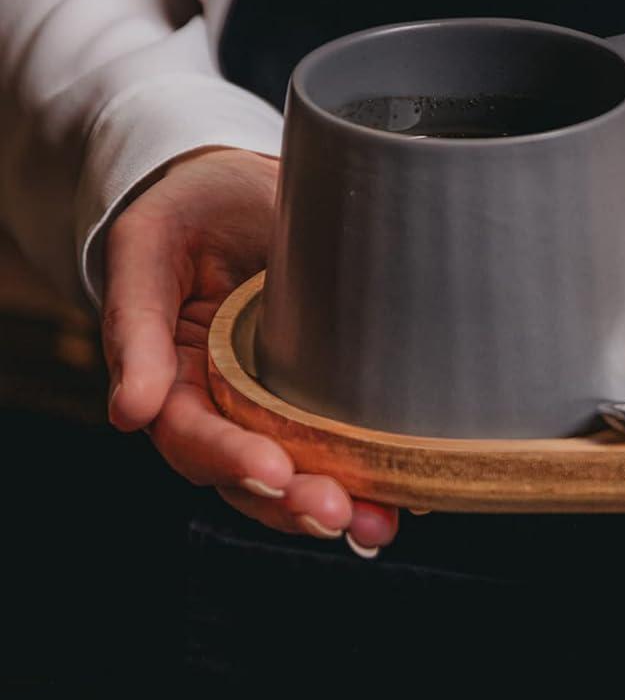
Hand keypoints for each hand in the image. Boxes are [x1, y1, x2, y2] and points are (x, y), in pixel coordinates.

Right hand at [102, 147, 402, 556]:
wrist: (248, 182)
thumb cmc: (189, 208)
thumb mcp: (148, 244)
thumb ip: (134, 323)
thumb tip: (131, 413)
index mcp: (173, 376)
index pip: (193, 436)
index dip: (230, 459)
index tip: (273, 473)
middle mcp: (224, 402)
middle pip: (249, 474)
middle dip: (291, 501)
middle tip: (336, 514)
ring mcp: (277, 402)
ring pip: (299, 475)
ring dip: (336, 508)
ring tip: (376, 525)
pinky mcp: (326, 392)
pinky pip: (345, 446)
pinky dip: (375, 477)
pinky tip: (410, 498)